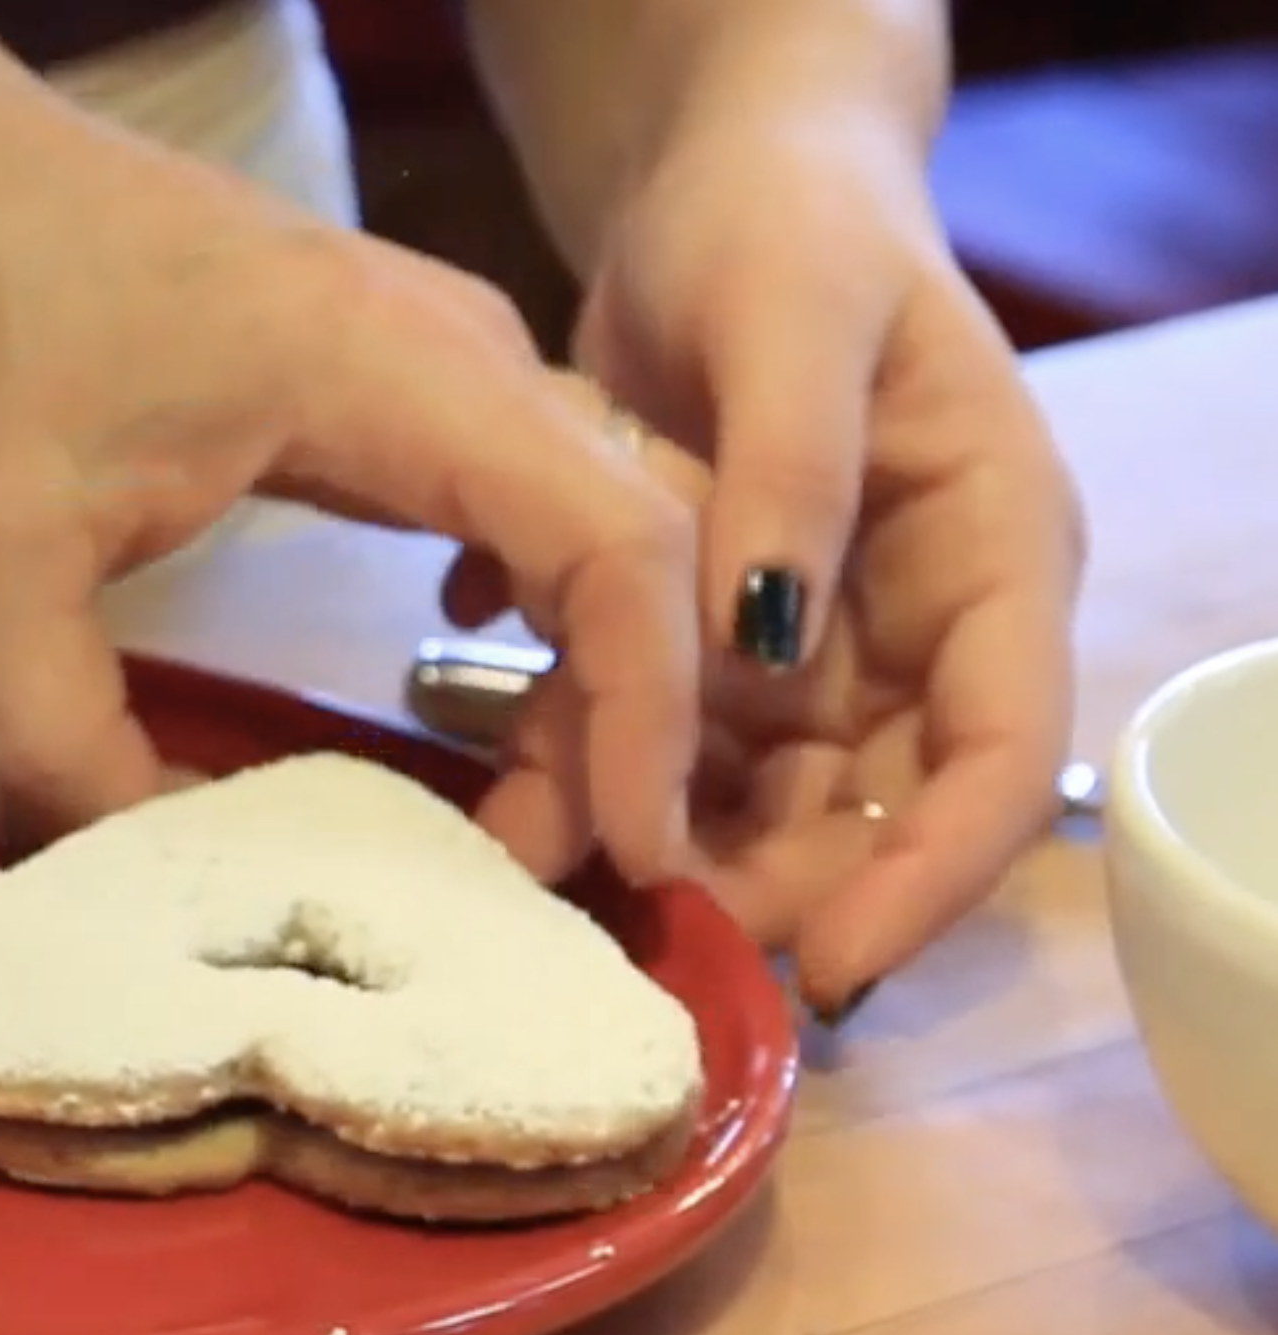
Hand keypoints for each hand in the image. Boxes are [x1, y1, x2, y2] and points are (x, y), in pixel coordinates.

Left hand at [0, 100, 703, 889]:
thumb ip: (63, 728)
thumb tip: (150, 859)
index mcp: (406, 373)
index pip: (618, 541)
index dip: (651, 706)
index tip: (627, 844)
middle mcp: (464, 356)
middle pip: (634, 547)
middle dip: (624, 721)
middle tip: (542, 864)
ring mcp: (443, 363)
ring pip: (590, 527)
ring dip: (581, 676)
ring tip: (511, 815)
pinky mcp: (401, 387)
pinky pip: (527, 503)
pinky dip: (535, 614)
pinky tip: (464, 684)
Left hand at [504, 121, 1084, 1013]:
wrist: (712, 192)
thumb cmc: (783, 228)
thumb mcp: (795, 317)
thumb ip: (793, 469)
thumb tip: (765, 634)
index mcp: (994, 553)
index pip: (1004, 757)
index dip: (928, 876)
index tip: (833, 962)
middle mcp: (916, 623)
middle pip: (870, 810)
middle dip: (768, 885)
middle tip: (641, 934)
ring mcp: (815, 640)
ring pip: (754, 795)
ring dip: (660, 840)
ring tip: (536, 866)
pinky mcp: (713, 639)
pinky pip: (664, 739)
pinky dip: (593, 767)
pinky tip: (509, 790)